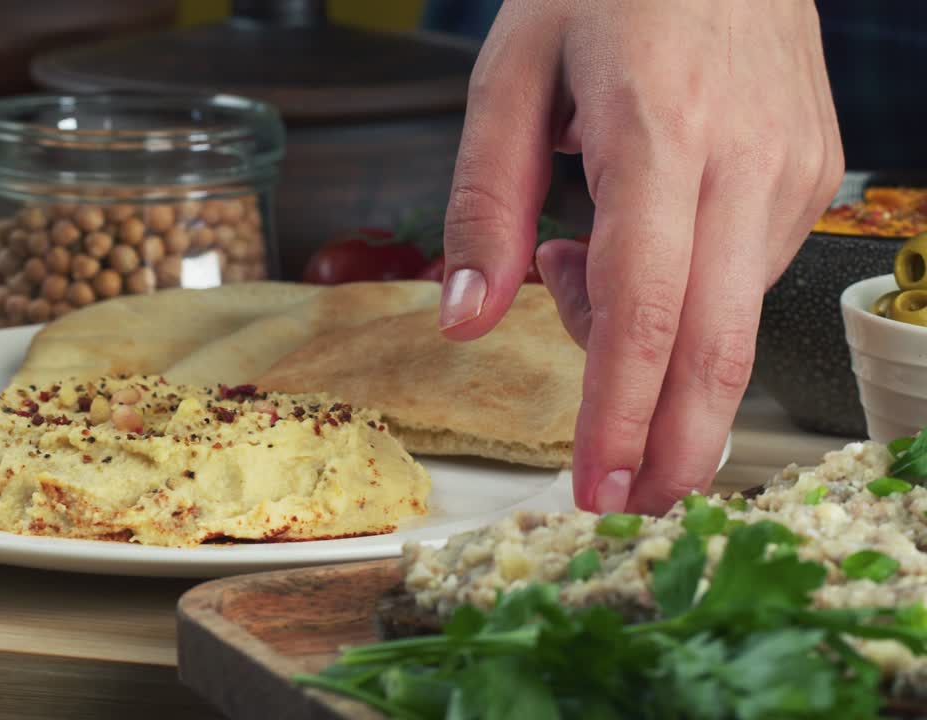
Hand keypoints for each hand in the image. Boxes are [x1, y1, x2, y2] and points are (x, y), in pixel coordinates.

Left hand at [438, 0, 841, 513]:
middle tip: (623, 504)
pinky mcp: (813, 174)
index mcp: (660, 133)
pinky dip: (679, 301)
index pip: (646, 310)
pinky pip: (744, 276)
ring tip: (569, 273)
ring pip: (726, 317)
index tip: (595, 487)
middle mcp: (743, 162)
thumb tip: (464, 318)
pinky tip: (627, 247)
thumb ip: (484, 203)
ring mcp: (793, 169)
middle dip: (670, 446)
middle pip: (717, 347)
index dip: (620, 413)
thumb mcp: (511, 75)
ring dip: (647, 349)